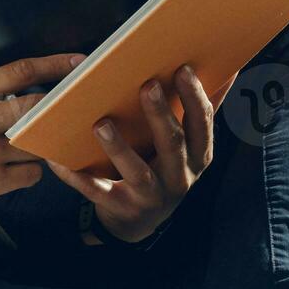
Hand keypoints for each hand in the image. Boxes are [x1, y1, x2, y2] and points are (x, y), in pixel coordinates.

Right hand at [0, 52, 84, 252]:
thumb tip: (20, 91)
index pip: (20, 71)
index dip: (54, 65)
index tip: (78, 63)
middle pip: (38, 105)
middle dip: (58, 107)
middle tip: (72, 109)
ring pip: (37, 143)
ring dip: (37, 147)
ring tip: (18, 151)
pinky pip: (31, 174)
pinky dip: (27, 174)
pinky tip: (8, 174)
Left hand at [45, 64, 213, 243]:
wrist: (138, 220)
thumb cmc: (164, 167)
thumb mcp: (189, 144)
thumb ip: (201, 109)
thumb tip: (229, 68)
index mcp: (198, 156)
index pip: (203, 124)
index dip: (195, 97)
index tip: (182, 68)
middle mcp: (179, 178)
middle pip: (173, 145)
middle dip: (160, 115)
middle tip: (146, 85)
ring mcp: (150, 196)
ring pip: (136, 172)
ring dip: (118, 148)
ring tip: (100, 123)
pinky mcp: (120, 208)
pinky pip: (96, 191)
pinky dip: (77, 176)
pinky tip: (59, 161)